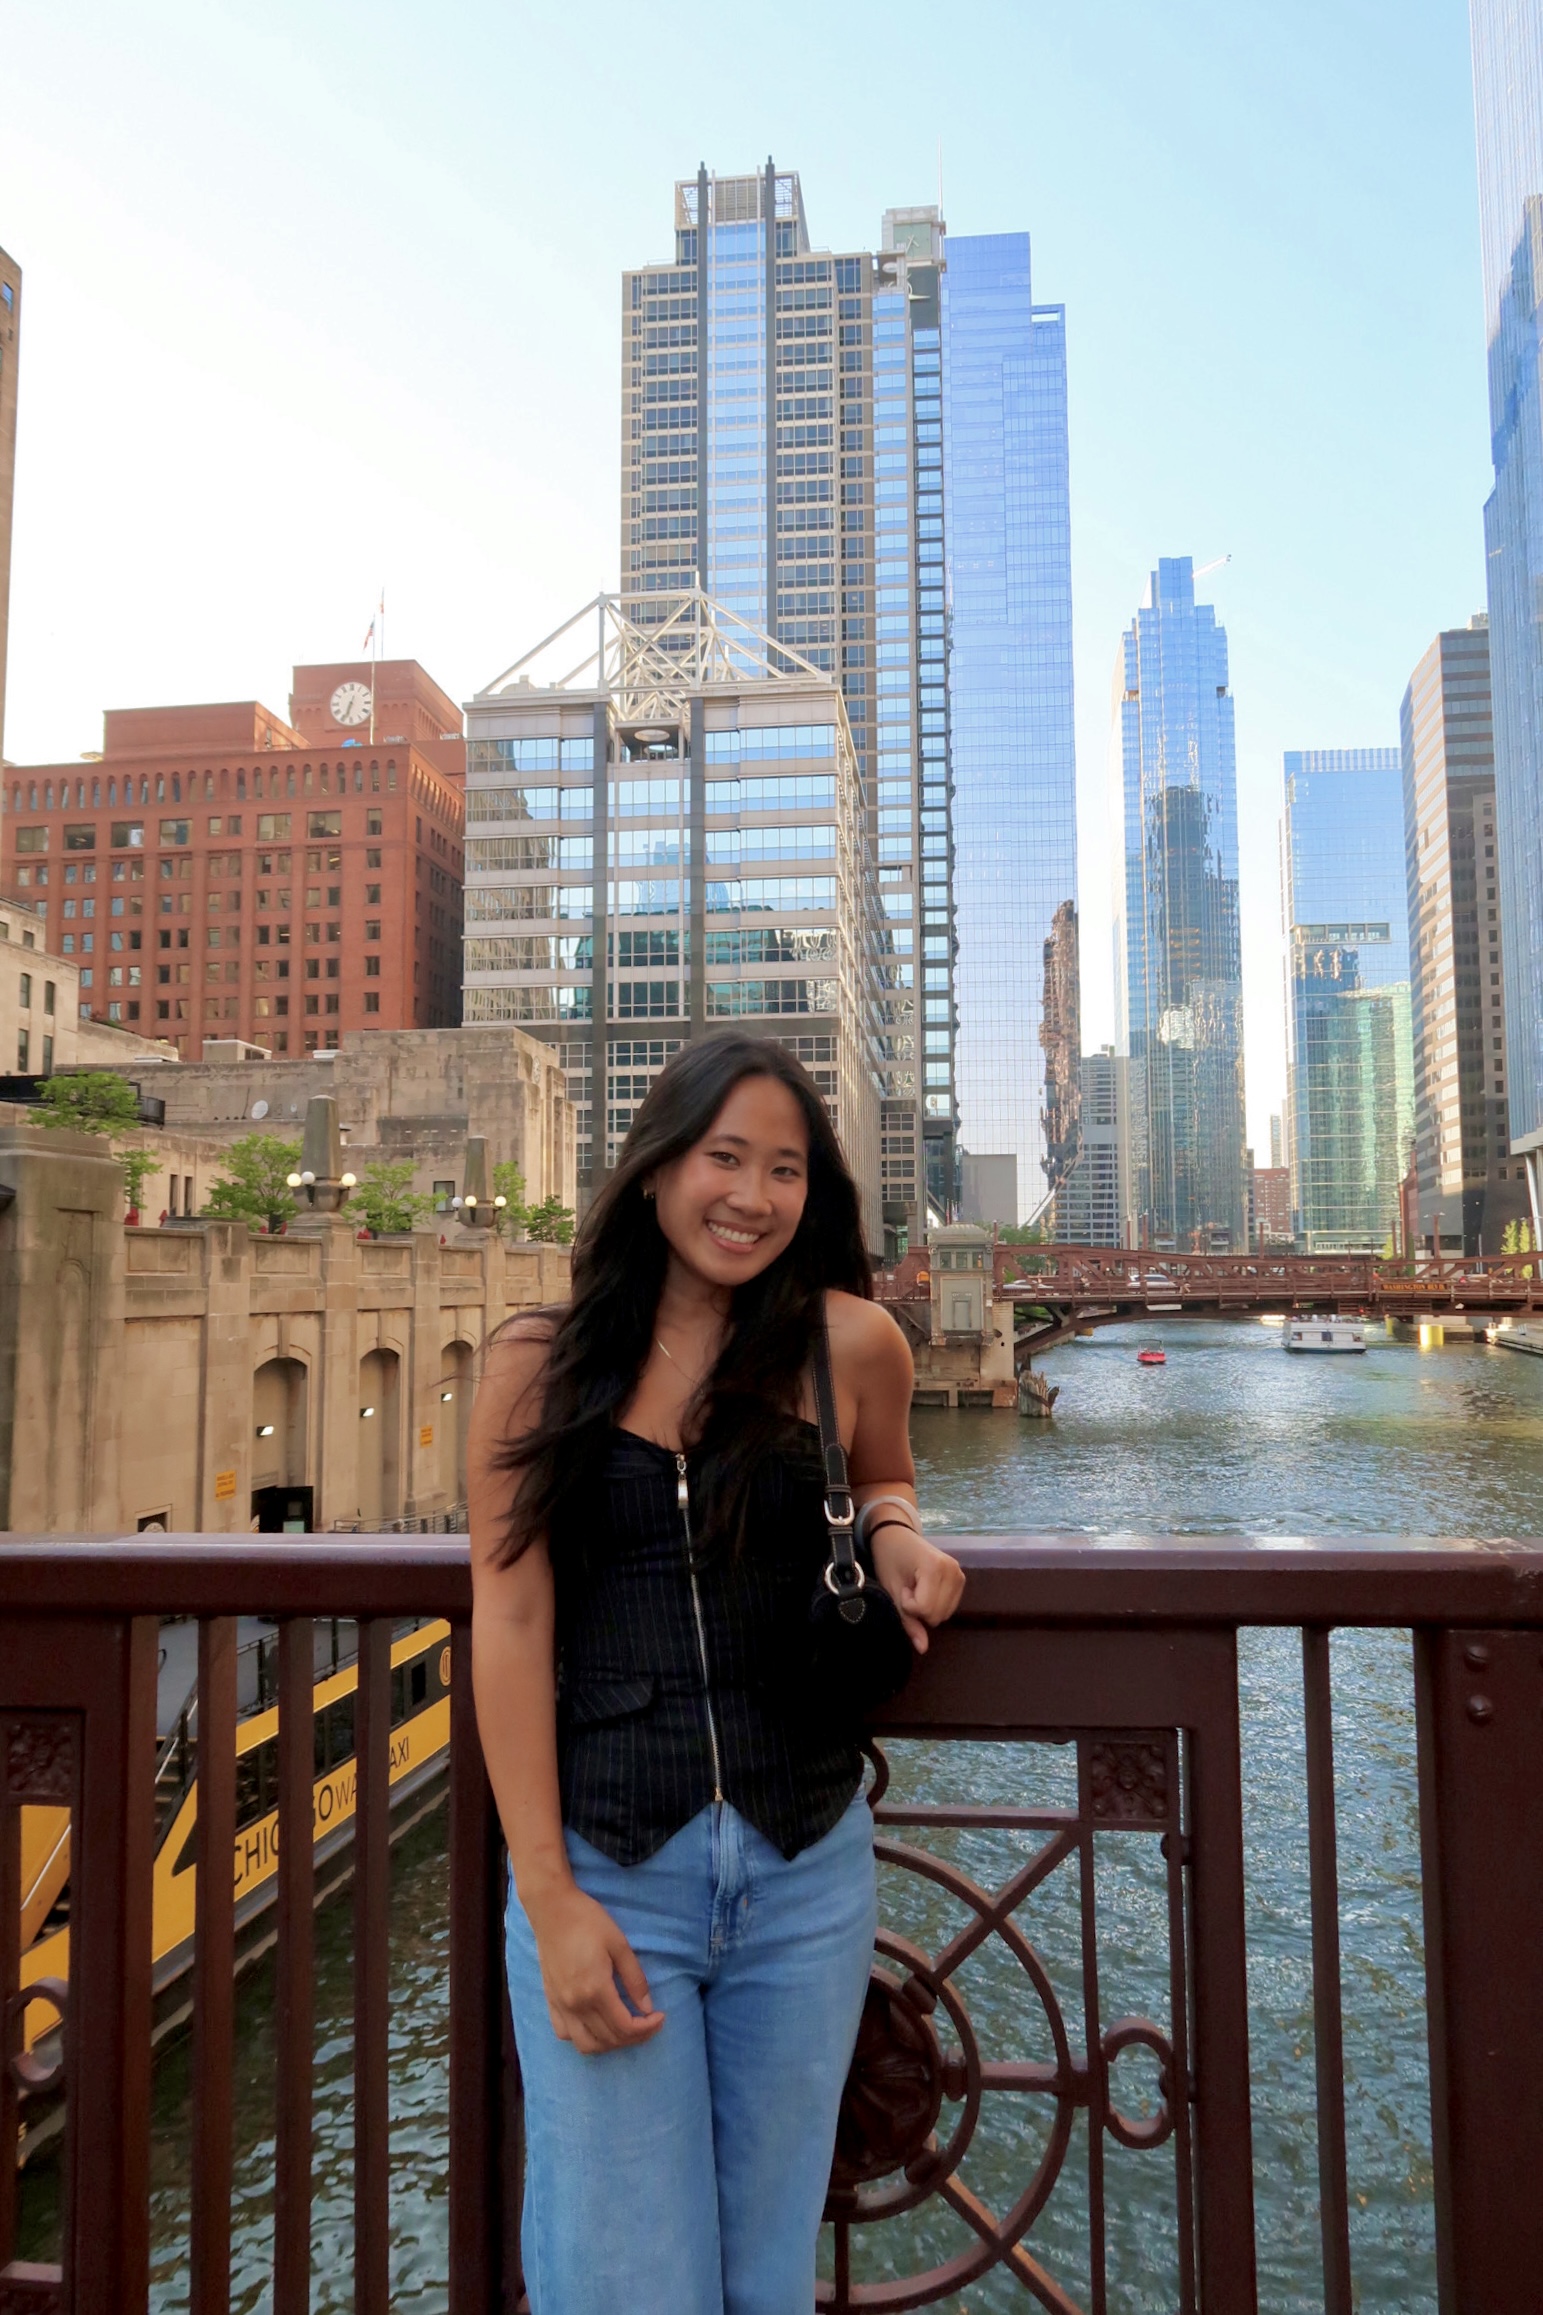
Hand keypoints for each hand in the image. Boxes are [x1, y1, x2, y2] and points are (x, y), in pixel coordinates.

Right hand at [522, 1879, 664, 2054]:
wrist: (552, 1909)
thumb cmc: (588, 1921)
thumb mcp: (619, 1944)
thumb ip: (634, 1978)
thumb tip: (647, 2007)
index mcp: (595, 1990)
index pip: (625, 2027)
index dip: (647, 2028)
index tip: (660, 2017)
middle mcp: (576, 2005)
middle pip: (609, 2039)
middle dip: (635, 2037)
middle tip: (649, 2023)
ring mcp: (560, 2006)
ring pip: (586, 2045)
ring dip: (610, 2044)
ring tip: (626, 2029)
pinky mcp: (550, 2001)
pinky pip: (565, 2034)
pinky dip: (584, 2038)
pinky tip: (596, 2026)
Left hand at [870, 1526, 964, 1652]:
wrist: (895, 1535)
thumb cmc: (889, 1559)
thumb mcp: (891, 1589)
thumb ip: (908, 1620)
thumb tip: (923, 1649)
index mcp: (935, 1567)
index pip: (925, 1609)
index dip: (909, 1605)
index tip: (902, 1587)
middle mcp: (953, 1570)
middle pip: (937, 1615)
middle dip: (919, 1609)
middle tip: (908, 1587)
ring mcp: (960, 1574)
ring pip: (945, 1614)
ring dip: (927, 1608)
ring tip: (916, 1587)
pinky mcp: (961, 1578)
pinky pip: (949, 1607)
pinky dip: (935, 1604)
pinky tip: (925, 1588)